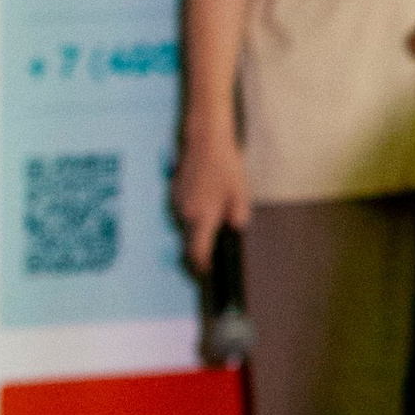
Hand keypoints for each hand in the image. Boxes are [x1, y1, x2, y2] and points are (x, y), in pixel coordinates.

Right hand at [172, 118, 251, 276]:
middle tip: (216, 248)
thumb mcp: (240, 194)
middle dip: (202, 247)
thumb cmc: (226, 168)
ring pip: (187, 225)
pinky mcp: (174, 194)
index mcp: (202, 217)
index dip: (201, 267)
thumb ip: (238, 218)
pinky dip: (194, 213)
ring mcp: (177, 204)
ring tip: (215, 216)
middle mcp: (185, 214)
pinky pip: (183, 212)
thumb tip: (234, 232)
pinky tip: (207, 201)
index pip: (197, 253)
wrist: (205, 141)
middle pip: (190, 241)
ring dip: (198, 227)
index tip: (208, 273)